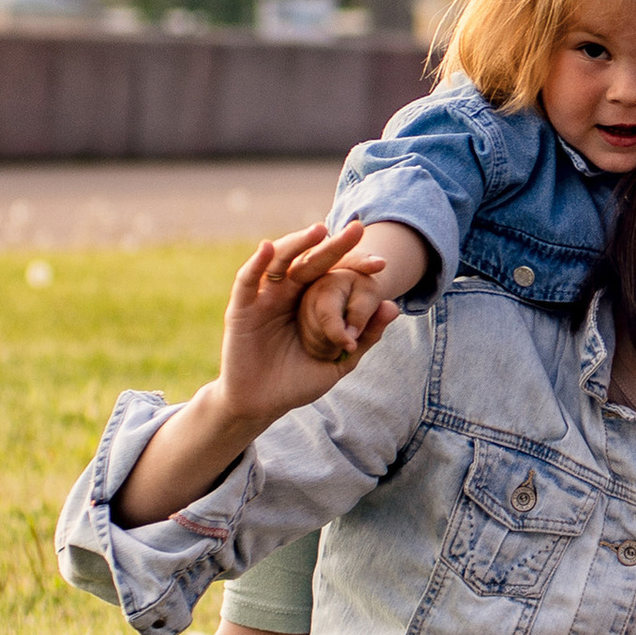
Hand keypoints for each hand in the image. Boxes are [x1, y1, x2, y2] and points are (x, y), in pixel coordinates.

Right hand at [216, 225, 400, 426]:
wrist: (262, 405)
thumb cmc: (299, 381)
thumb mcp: (339, 360)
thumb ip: (364, 335)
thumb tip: (394, 306)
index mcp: (313, 301)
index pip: (335, 275)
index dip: (356, 265)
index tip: (382, 264)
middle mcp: (289, 293)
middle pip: (312, 261)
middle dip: (334, 246)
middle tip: (357, 229)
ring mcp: (265, 297)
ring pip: (280, 261)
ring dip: (297, 244)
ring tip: (319, 231)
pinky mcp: (241, 308)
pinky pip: (247, 281)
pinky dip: (256, 263)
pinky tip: (267, 248)